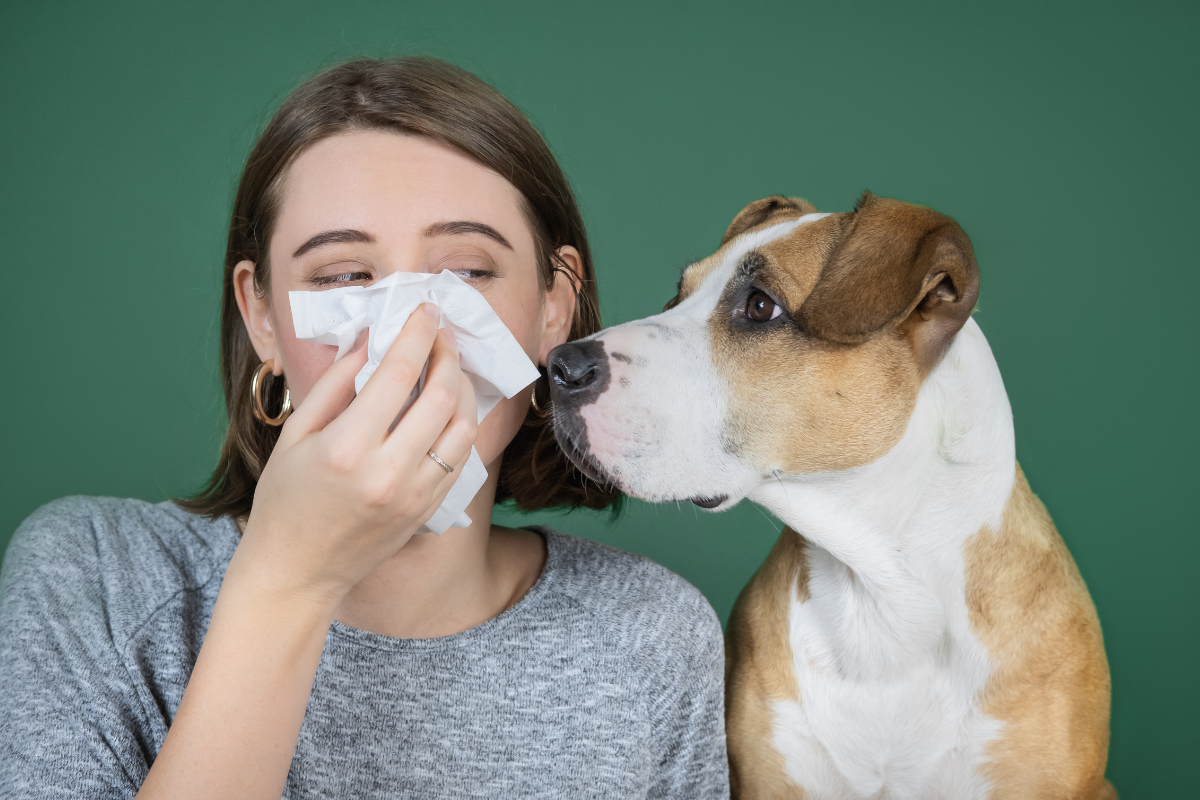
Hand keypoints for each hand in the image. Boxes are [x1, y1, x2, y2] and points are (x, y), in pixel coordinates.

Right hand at [232, 302, 477, 607]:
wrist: (297, 571)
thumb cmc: (285, 500)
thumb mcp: (295, 433)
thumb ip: (336, 382)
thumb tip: (372, 338)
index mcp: (347, 447)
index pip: (398, 373)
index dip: (417, 334)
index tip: (425, 310)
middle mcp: (387, 472)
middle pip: (441, 396)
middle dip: (448, 354)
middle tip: (443, 333)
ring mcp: (414, 494)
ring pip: (462, 427)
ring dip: (463, 388)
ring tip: (449, 366)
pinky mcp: (428, 509)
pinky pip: (460, 457)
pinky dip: (462, 424)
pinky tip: (450, 406)